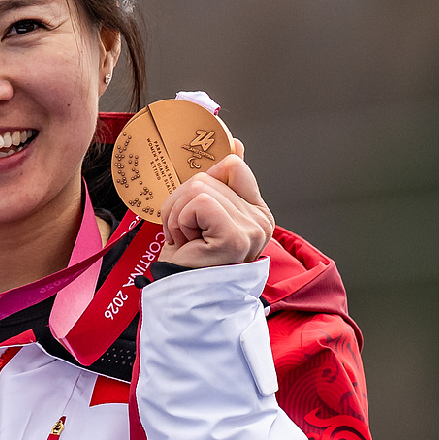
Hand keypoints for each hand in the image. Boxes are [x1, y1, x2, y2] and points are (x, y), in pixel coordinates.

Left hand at [157, 142, 274, 267]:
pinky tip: (187, 244)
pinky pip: (198, 203)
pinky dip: (180, 222)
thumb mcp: (201, 214)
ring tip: (186, 241)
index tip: (195, 210)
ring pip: (198, 188)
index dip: (204, 180)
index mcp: (256, 212)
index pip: (233, 165)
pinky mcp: (235, 237)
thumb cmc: (189, 260)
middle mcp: (261, 220)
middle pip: (207, 176)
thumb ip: (220, 182)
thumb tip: (235, 142)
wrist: (181, 297)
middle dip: (181, 205)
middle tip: (186, 235)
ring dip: (177, 215)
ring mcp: (252, 229)